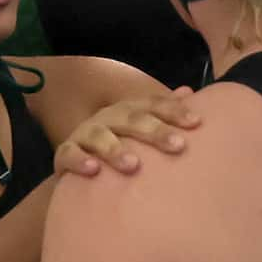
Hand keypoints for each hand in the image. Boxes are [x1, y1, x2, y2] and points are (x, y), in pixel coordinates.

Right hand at [55, 88, 201, 177]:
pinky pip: (69, 154)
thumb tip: (188, 91)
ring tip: (133, 165)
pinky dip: (79, 160)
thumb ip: (163, 111)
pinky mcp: (65, 153)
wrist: (78, 156)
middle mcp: (108, 117)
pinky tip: (93, 170)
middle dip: (155, 132)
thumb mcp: (140, 125)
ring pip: (100, 137)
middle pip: (132, 120)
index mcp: (129, 109)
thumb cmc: (120, 140)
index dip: (174, 111)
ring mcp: (85, 133)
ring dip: (115, 149)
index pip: (154, 105)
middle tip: (178, 146)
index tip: (197, 122)